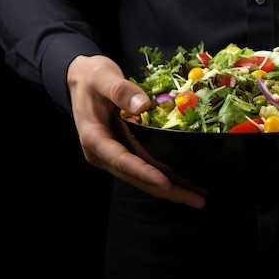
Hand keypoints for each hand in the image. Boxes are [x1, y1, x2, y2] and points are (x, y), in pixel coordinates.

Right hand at [67, 55, 206, 208]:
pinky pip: (144, 169)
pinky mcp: (123, 153)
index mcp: (94, 138)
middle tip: (196, 201)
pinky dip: (165, 178)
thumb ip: (121, 91)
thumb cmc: (92, 78)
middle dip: (167, 190)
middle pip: (136, 177)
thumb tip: (142, 105)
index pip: (121, 160)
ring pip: (142, 179)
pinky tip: (185, 183)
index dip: (144, 173)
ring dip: (170, 189)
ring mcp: (113, 156)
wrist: (81, 79)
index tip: (165, 183)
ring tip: (197, 198)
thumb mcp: (103, 78)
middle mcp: (103, 154)